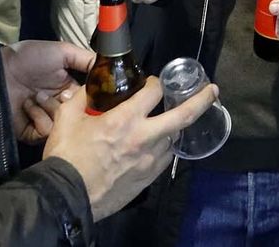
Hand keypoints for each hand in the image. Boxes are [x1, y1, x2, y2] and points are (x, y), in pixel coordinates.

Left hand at [3, 40, 93, 145]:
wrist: (0, 70)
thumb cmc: (29, 58)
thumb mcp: (62, 52)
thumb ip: (87, 59)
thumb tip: (110, 68)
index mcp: (68, 88)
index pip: (88, 99)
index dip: (93, 99)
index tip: (95, 96)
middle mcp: (58, 105)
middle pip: (78, 116)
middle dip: (73, 108)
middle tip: (63, 96)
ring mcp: (44, 119)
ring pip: (62, 126)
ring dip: (51, 110)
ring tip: (38, 97)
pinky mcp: (30, 131)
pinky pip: (44, 133)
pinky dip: (39, 119)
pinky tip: (28, 105)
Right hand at [44, 75, 215, 219]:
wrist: (65, 197)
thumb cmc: (65, 157)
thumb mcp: (67, 119)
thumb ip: (82, 98)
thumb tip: (90, 86)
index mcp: (125, 119)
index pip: (154, 91)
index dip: (154, 82)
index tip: (151, 83)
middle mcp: (144, 138)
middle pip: (183, 115)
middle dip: (202, 100)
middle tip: (213, 91)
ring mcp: (149, 160)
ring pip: (173, 138)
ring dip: (173, 127)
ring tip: (171, 121)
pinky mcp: (148, 179)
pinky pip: (165, 158)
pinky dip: (165, 148)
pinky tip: (158, 145)